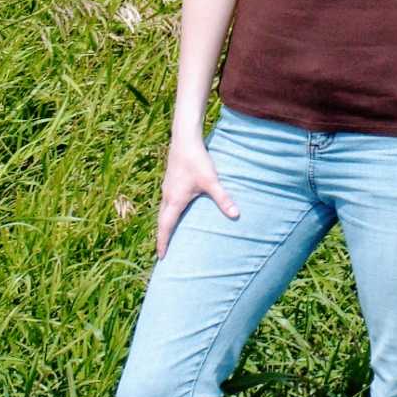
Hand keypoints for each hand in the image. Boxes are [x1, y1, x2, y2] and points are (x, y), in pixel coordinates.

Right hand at [156, 134, 239, 259]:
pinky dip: (167, 212)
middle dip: (162, 236)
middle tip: (162, 250)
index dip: (163, 242)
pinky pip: (165, 202)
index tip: (161, 257)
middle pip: (161, 221)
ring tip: (167, 234)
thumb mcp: (211, 181)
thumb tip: (236, 215)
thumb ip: (223, 198)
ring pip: (162, 211)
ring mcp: (167, 187)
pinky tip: (175, 210)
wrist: (184, 139)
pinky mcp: (170, 180)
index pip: (166, 227)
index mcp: (174, 200)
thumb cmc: (197, 160)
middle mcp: (167, 196)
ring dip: (164, 224)